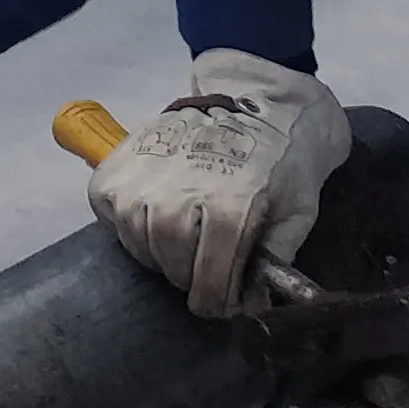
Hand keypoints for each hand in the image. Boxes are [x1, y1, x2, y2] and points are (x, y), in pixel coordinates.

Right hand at [87, 51, 350, 318]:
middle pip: (171, 264)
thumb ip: (274, 261)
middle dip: (188, 277)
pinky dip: (128, 224)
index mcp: (230, 206)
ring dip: (159, 253)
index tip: (220, 305)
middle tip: (202, 270)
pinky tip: (154, 216)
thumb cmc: (281, 160)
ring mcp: (143, 175)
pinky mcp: (118, 164)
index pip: (209, 279)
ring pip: (139, 243)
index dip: (215, 301)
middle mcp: (180, 191)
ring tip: (181, 242)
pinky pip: (111, 214)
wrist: (256, 99)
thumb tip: (253, 307)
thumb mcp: (298, 211)